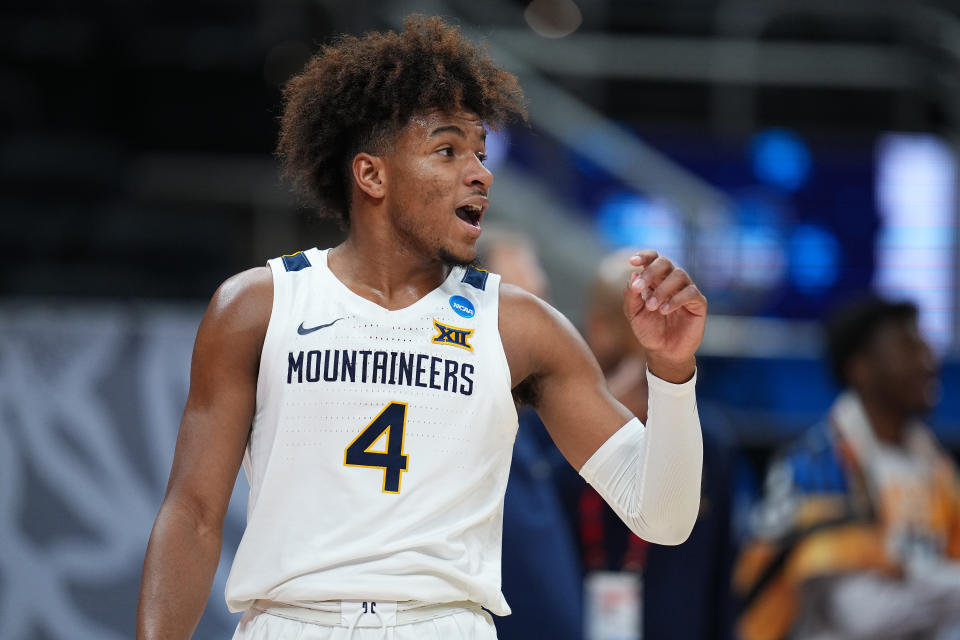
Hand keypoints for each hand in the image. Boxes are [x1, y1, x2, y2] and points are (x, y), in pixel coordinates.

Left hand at [623, 250, 706, 381]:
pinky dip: (676, 299)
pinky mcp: (698, 303)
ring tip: (652, 306)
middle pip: (665, 262)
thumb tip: (633, 275)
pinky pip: (691, 292)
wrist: (663, 352)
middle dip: (651, 272)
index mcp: (655, 280)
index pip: (653, 259)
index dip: (644, 256)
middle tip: (640, 288)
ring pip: (679, 275)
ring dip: (662, 289)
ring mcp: (686, 290)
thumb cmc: (649, 331)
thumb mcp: (634, 314)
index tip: (632, 261)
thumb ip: (631, 296)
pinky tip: (664, 310)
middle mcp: (671, 281)